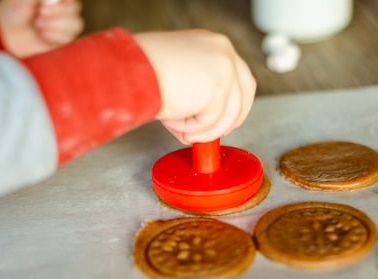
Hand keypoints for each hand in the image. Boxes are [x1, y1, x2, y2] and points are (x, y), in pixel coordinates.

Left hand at [0, 0, 83, 57]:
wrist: (6, 35)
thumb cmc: (13, 12)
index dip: (67, 0)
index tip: (60, 0)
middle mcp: (62, 9)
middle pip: (75, 9)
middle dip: (59, 12)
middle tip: (40, 13)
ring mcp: (63, 26)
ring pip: (75, 24)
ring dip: (57, 24)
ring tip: (38, 25)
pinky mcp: (62, 41)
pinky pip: (69, 38)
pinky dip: (56, 36)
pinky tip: (42, 34)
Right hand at [134, 30, 255, 143]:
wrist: (131, 71)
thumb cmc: (142, 72)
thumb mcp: (179, 76)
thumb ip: (198, 90)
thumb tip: (204, 118)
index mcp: (212, 44)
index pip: (238, 75)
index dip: (233, 102)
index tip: (225, 120)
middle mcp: (223, 50)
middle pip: (245, 92)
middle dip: (231, 120)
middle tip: (211, 135)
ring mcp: (224, 68)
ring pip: (230, 113)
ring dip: (205, 130)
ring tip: (181, 130)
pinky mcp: (218, 88)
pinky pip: (213, 123)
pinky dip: (194, 130)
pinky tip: (174, 122)